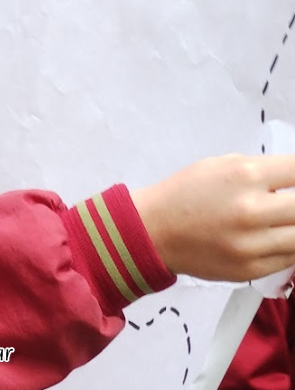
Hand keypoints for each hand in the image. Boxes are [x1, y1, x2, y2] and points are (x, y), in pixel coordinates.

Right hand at [132, 154, 294, 280]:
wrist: (152, 231)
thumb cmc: (184, 194)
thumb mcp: (220, 165)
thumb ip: (261, 169)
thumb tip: (294, 178)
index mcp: (244, 175)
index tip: (293, 180)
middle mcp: (251, 209)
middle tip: (286, 203)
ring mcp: (252, 243)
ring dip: (292, 226)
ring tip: (280, 220)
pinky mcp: (250, 268)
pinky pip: (289, 259)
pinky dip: (287, 246)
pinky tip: (273, 236)